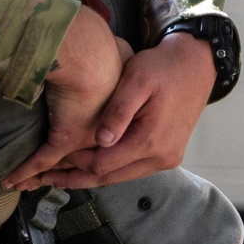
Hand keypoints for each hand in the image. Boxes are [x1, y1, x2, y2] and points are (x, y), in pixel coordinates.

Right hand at [1, 6, 130, 189]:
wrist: (89, 60)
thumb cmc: (105, 51)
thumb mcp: (120, 51)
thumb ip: (120, 52)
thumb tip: (121, 47)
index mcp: (115, 113)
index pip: (98, 134)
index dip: (85, 144)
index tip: (74, 151)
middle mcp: (101, 131)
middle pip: (78, 155)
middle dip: (61, 169)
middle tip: (50, 177)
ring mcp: (83, 137)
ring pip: (58, 162)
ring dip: (38, 174)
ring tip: (22, 185)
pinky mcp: (64, 139)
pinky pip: (41, 161)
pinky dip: (24, 171)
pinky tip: (10, 181)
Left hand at [13, 31, 215, 188]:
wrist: (197, 65)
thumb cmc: (163, 67)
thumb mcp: (137, 80)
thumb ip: (118, 111)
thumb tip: (100, 141)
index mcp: (151, 141)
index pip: (103, 164)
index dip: (75, 163)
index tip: (52, 158)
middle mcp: (161, 157)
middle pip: (110, 178)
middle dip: (77, 178)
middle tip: (47, 178)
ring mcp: (167, 159)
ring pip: (121, 177)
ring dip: (93, 176)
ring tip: (63, 176)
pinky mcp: (168, 155)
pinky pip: (133, 169)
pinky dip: (111, 168)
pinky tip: (92, 165)